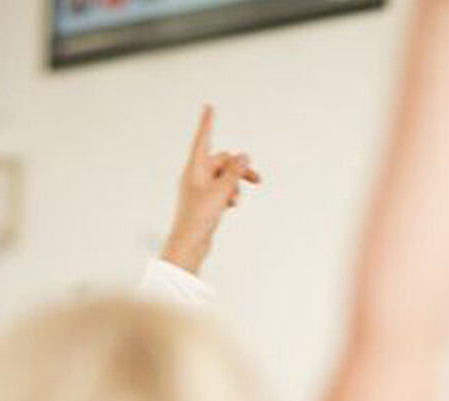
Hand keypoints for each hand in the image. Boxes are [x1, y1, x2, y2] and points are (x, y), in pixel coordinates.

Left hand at [160, 105, 259, 274]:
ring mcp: (201, 189)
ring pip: (225, 177)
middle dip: (240, 169)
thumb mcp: (221, 192)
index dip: (207, 123)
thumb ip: (234, 173)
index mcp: (194, 169)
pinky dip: (230, 194)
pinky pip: (222, 190)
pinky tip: (233, 205)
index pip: (203, 139)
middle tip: (258, 180)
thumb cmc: (199, 218)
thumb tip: (244, 156)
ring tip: (238, 200)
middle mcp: (196, 176)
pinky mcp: (206, 202)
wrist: (190, 244)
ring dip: (236, 185)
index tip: (209, 107)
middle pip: (223, 161)